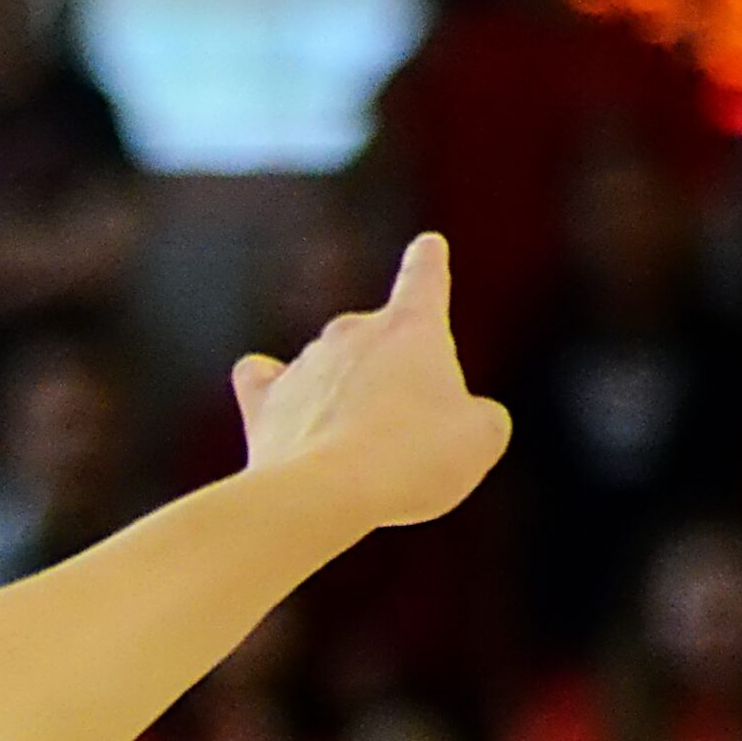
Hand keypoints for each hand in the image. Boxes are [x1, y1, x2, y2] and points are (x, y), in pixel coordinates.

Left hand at [231, 232, 511, 529]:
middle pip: (377, 342)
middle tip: (405, 440)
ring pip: (328, 370)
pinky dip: (272, 393)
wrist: (327, 494)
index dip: (429, 264)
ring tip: (358, 456)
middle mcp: (351, 332)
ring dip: (342, 402)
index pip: (424, 279)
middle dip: (391, 381)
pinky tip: (276, 404)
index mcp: (412, 328)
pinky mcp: (262, 403)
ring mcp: (302, 364)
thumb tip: (463, 421)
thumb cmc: (414, 460)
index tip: (427, 245)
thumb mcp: (480, 439)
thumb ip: (478, 418)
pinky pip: (261, 381)